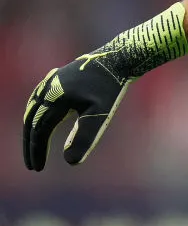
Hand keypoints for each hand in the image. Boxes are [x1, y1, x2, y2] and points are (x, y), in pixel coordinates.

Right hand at [23, 52, 131, 170]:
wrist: (119, 57)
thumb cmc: (111, 86)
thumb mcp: (102, 113)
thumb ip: (85, 137)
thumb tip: (70, 162)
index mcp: (54, 98)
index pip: (39, 131)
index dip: (36, 151)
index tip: (37, 169)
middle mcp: (47, 88)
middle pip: (31, 121)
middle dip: (30, 144)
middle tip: (33, 165)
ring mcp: (51, 81)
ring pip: (33, 110)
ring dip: (32, 130)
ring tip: (35, 148)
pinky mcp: (58, 77)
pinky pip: (40, 100)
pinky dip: (38, 116)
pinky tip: (44, 124)